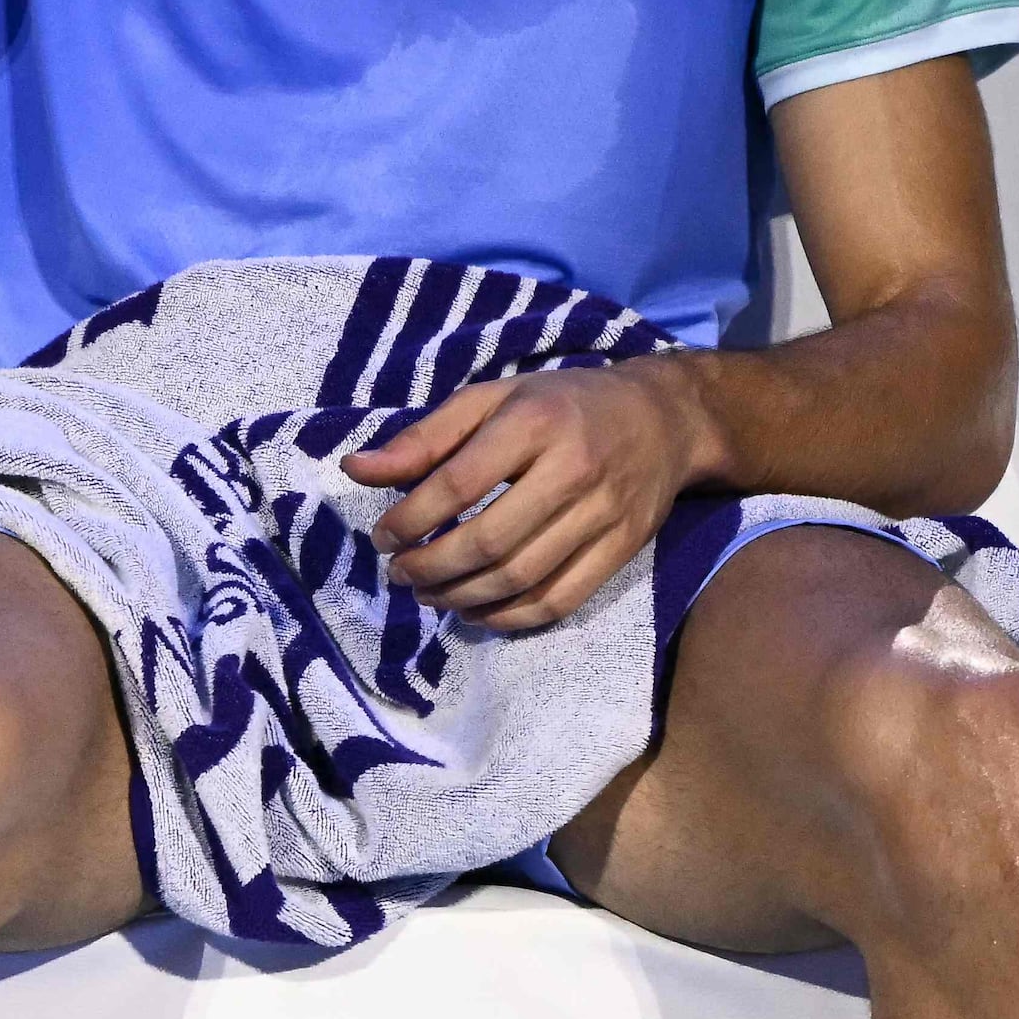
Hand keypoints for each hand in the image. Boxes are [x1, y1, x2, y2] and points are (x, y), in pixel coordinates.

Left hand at [344, 362, 717, 634]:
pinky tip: (476, 611)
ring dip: (461, 598)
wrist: (662, 419)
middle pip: (488, 541)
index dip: (409, 520)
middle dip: (430, 568)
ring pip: (521, 578)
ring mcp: (603, 515)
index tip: (382, 538)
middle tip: (400, 574)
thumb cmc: (561, 404)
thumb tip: (356, 469)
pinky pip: (559, 600)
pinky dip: (509, 618)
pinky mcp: (622, 549)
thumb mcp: (491, 400)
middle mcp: (573, 470)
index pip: (457, 485)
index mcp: (533, 424)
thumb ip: (424, 438)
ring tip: (428, 595)